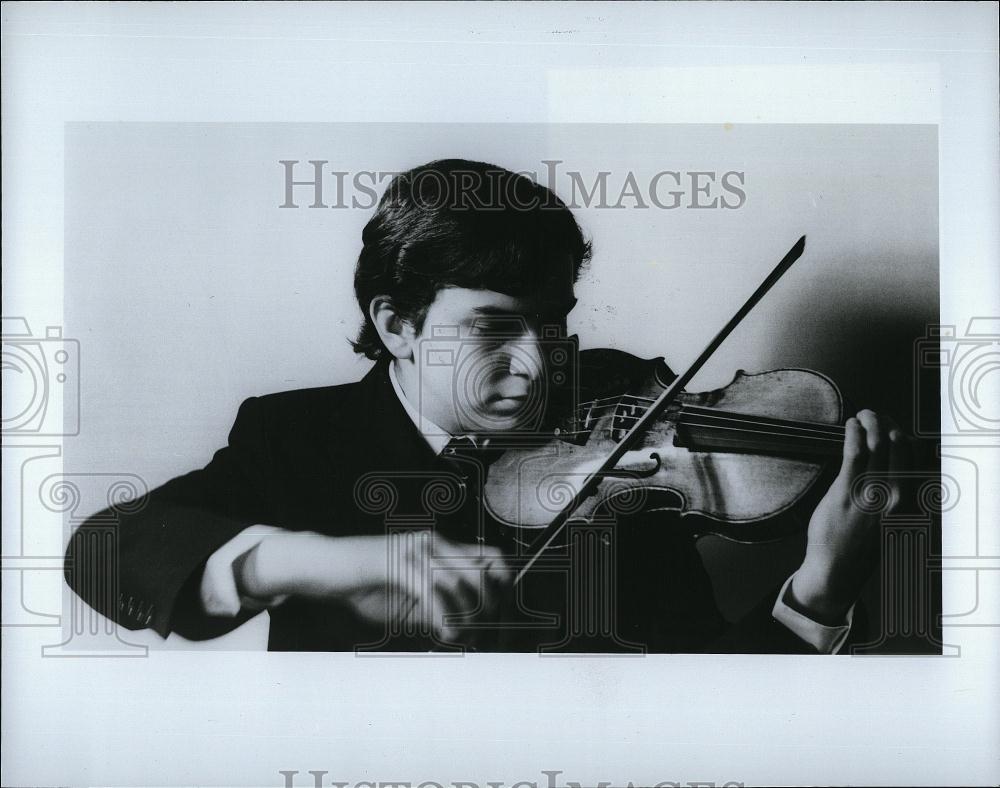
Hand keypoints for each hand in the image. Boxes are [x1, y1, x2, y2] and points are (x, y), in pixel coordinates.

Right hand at [238, 529, 511, 644]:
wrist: (324, 569)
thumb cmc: (364, 587)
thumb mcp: (409, 603)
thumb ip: (439, 611)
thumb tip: (469, 633)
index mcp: (440, 548)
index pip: (492, 558)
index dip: (503, 587)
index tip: (496, 617)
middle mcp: (433, 543)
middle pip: (483, 571)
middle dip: (486, 608)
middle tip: (476, 633)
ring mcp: (414, 550)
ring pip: (460, 581)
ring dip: (464, 616)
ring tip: (457, 637)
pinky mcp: (396, 562)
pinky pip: (430, 590)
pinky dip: (442, 616)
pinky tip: (442, 633)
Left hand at [790, 409, 910, 623]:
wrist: (837, 569)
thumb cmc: (861, 546)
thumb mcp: (891, 523)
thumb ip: (896, 499)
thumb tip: (896, 473)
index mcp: (908, 501)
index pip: (914, 457)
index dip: (903, 433)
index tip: (892, 425)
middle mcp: (896, 495)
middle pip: (899, 445)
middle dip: (889, 422)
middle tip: (875, 415)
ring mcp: (871, 493)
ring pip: (879, 444)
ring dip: (872, 421)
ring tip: (863, 415)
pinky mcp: (846, 492)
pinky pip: (855, 453)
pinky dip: (855, 432)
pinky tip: (851, 425)